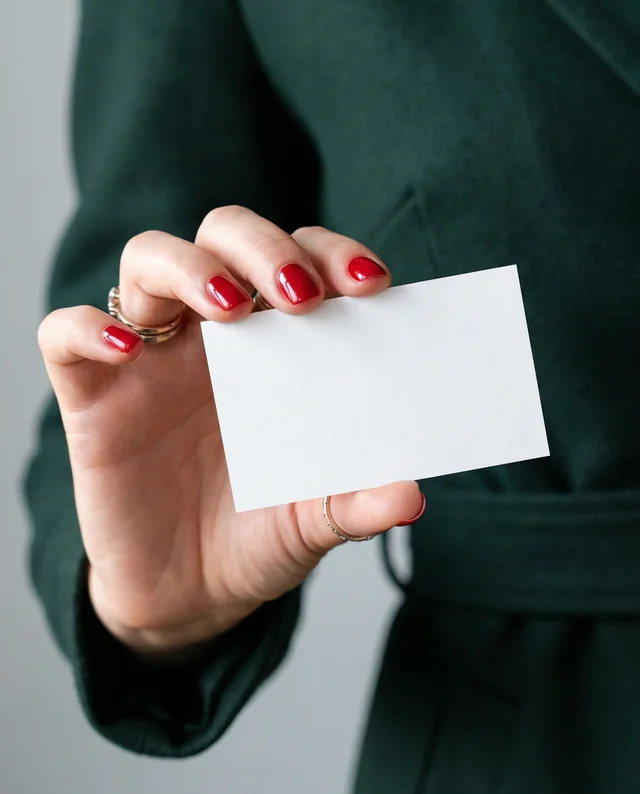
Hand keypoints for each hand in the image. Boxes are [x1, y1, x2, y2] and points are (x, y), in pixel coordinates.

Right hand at [38, 207, 424, 656]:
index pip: (301, 261)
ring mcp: (150, 357)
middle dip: (263, 248)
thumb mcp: (314, 519)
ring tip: (228, 307)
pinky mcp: (91, 394)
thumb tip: (412, 496)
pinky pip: (66, 335)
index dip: (331, 254)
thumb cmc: (257, 534)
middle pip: (225, 236)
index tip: (370, 284)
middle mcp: (212, 335)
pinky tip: (125, 349)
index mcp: (277, 347)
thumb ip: (358, 502)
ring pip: (149, 260)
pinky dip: (87, 328)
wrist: (190, 592)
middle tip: (299, 296)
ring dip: (188, 266)